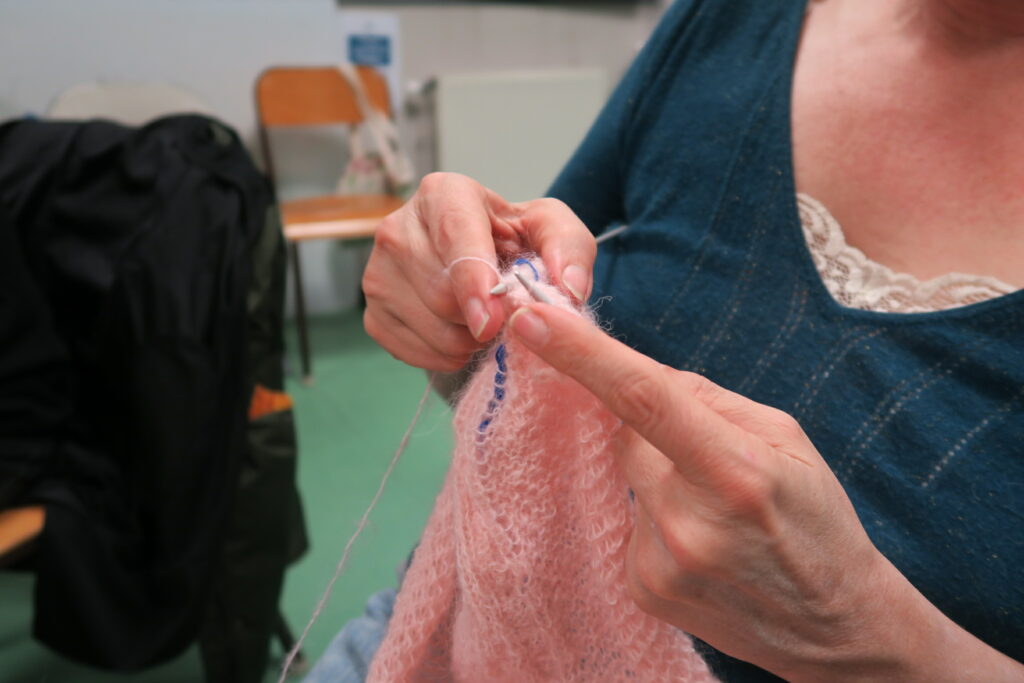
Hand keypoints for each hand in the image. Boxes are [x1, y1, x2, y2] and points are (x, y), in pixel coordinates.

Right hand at [362, 172, 595, 371]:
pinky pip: (412, 351)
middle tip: (505, 315)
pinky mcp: (371, 311)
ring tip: (484, 322)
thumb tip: (568, 289)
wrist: (481, 262)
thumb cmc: (516, 241)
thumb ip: (570, 250)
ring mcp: (377, 271)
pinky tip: (460, 334)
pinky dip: (446, 355)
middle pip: (440, 292)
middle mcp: (398, 226)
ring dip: (469, 340)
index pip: (454, 237)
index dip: (473, 281)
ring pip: (429, 327)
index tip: (492, 321)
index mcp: (443, 193)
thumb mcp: (553, 231)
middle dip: (482, 317)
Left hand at [507, 303, 1023, 681]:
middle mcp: (688, 522)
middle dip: (657, 431)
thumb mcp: (785, 439)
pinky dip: (657, 517)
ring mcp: (660, 562)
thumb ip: (706, 399)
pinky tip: (702, 543)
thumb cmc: (814, 519)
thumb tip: (636, 374)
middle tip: (713, 460)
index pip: (644, 398)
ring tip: (718, 514)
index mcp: (737, 471)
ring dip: (661, 479)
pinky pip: (630, 519)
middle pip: (629, 436)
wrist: (833, 625)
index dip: (583, 355)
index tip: (532, 320)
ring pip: (630, 478)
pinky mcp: (642, 587)